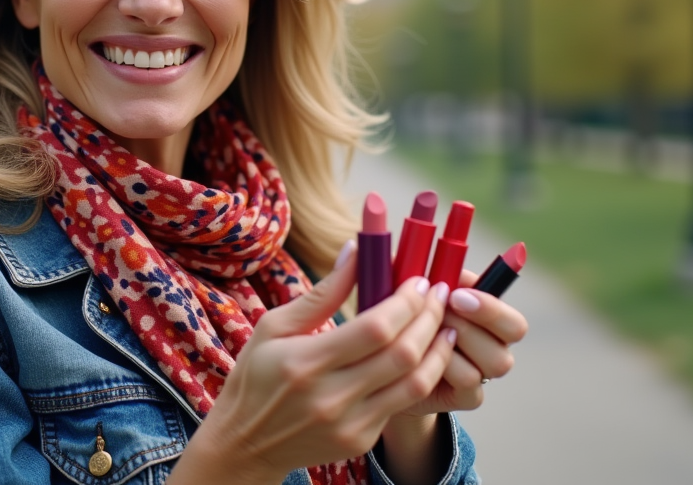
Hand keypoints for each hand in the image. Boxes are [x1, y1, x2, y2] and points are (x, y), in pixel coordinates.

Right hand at [173, 244, 456, 484]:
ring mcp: (349, 424)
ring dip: (438, 350)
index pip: (375, 328)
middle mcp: (331, 397)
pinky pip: (403, 404)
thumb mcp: (274, 326)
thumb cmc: (256, 377)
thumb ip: (322, 293)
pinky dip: (421, 375)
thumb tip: (357, 249)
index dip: (405, 301)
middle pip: (402, 354)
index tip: (418, 280)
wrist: (245, 444)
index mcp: (305, 362)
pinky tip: (426, 355)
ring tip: (446, 325)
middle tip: (439, 294)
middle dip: (429, 318)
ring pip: (415, 384)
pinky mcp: (360, 441)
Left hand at [395, 269, 527, 417]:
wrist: (387, 364)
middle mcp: (494, 345)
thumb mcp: (407, 291)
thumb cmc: (400, 318)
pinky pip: (469, 384)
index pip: (513, 319)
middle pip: (512, 339)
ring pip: (493, 362)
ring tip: (424, 334)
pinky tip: (422, 358)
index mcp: (488, 316)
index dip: (491, 306)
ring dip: (456, 344)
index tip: (456, 295)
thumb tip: (413, 255)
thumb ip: (419, 273)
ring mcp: (484, 372)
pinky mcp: (468, 396)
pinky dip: (445, 368)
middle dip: (473, 322)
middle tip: (439, 315)